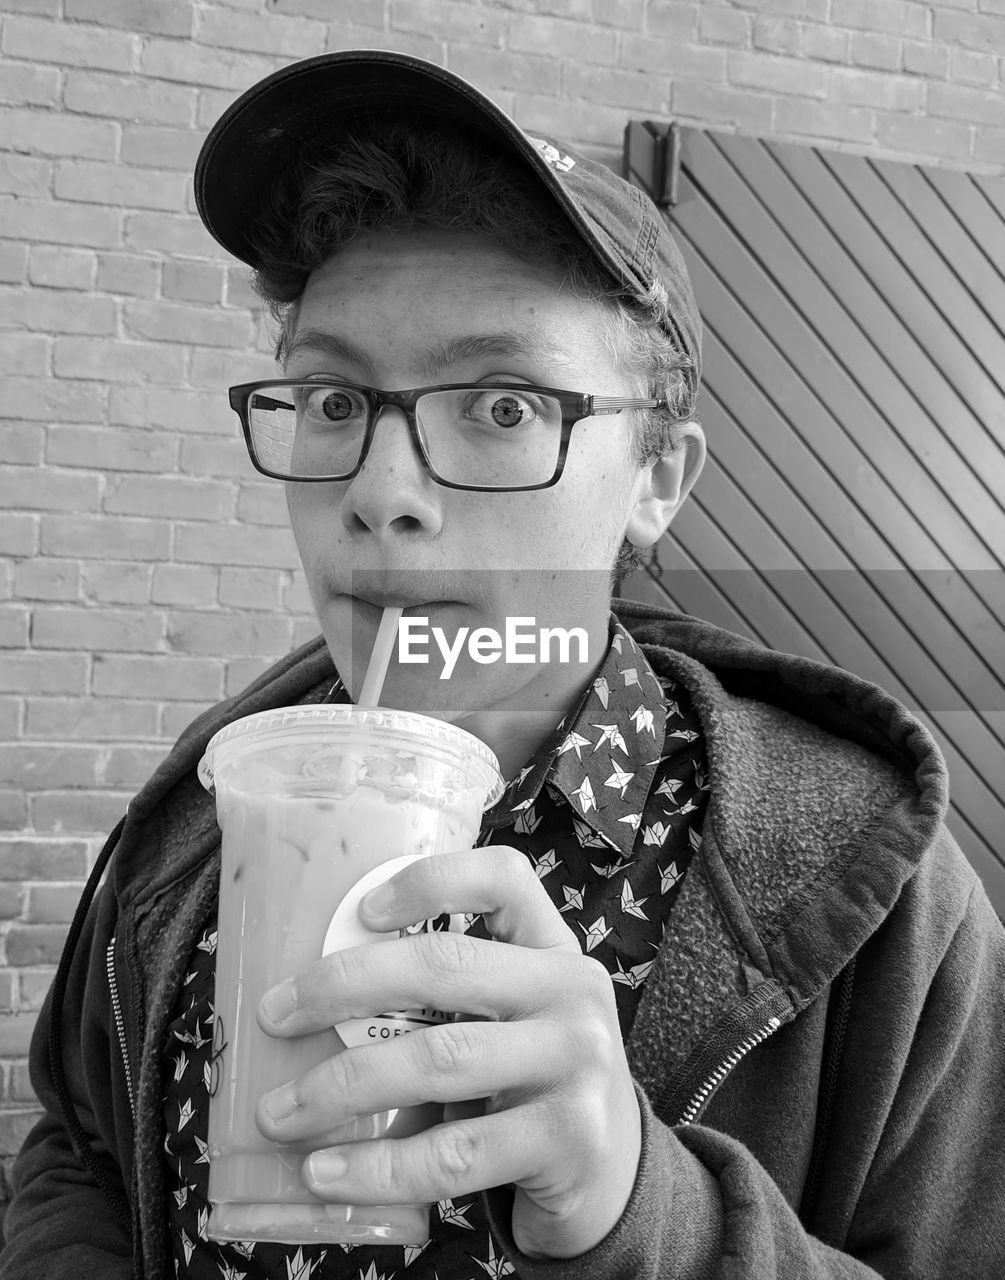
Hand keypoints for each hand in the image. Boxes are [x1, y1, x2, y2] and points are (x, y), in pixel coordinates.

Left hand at [255, 846, 642, 1258]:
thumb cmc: (528, 1078)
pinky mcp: (566, 1140)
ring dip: (340, 1088)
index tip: (361, 911)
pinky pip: (453, 1154)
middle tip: (275, 1015)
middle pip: (444, 965)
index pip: (504, 877)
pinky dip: (375, 1167)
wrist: (610, 1173)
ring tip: (277, 1113)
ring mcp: (576, 1065)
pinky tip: (322, 1172)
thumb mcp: (512, 1014)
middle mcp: (573, 992)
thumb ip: (452, 992)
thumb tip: (308, 991)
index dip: (429, 880)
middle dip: (343, 986)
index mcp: (553, 946)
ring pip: (437, 1061)